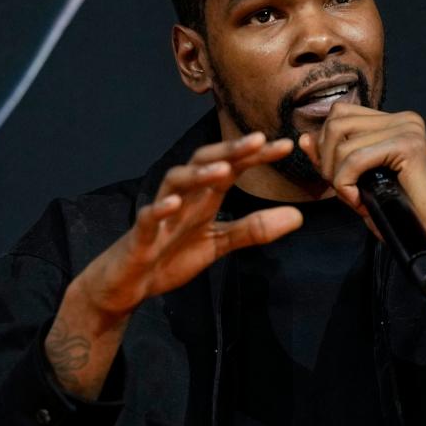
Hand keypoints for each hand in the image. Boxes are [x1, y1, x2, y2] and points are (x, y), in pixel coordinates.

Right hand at [71, 132, 302, 317]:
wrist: (127, 285)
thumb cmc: (170, 256)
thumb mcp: (219, 244)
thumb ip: (254, 229)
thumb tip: (298, 217)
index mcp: (203, 198)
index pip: (232, 168)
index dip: (256, 156)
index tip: (286, 145)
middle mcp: (183, 198)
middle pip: (205, 163)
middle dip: (230, 150)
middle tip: (258, 139)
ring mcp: (161, 214)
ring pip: (176, 182)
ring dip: (198, 174)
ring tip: (223, 169)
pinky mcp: (140, 236)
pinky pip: (149, 217)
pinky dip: (160, 208)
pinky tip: (174, 203)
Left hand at [298, 103, 425, 257]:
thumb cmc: (393, 212)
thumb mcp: (353, 180)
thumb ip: (330, 158)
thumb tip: (304, 138)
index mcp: (392, 120)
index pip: (340, 115)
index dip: (325, 147)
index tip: (335, 178)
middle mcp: (403, 118)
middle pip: (337, 123)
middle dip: (328, 161)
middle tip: (344, 191)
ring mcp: (408, 129)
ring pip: (343, 142)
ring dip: (337, 176)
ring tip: (353, 197)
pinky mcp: (408, 146)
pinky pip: (355, 159)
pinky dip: (346, 184)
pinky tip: (359, 202)